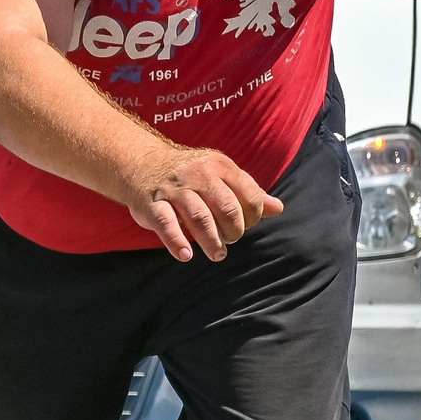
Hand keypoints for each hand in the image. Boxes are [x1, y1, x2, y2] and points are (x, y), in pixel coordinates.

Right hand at [121, 144, 281, 261]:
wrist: (142, 164)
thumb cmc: (190, 176)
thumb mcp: (221, 176)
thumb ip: (248, 192)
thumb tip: (278, 208)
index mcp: (220, 166)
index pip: (250, 197)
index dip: (252, 219)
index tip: (242, 227)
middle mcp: (199, 174)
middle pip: (228, 209)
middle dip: (233, 232)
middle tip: (228, 241)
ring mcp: (175, 189)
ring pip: (200, 218)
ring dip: (212, 242)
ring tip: (217, 254)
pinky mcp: (152, 204)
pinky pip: (166, 224)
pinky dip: (177, 242)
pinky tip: (186, 255)